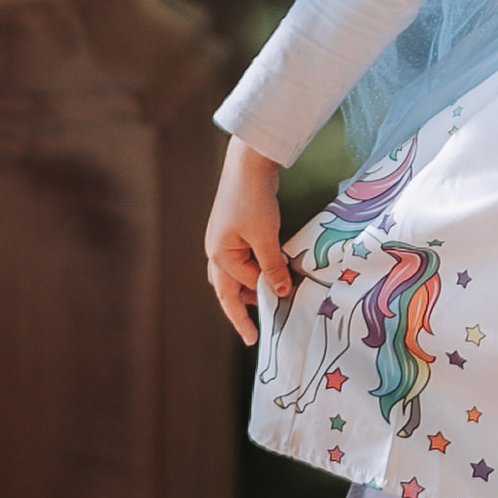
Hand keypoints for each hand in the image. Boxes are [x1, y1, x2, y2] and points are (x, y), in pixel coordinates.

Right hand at [205, 137, 290, 345]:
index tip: (280, 313)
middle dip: (240, 311)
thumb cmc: (253, 199)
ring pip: (232, 276)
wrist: (248, 162)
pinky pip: (240, 260)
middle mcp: (216, 251)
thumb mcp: (265, 236)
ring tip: (262, 306)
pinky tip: (263, 275)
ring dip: (245, 291)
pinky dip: (251, 272)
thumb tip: (280, 292)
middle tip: (252, 334)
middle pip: (227, 290)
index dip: (264, 297)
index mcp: (219, 255)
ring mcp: (223, 240)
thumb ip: (272, 266)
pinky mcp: (233, 230)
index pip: (243, 286)